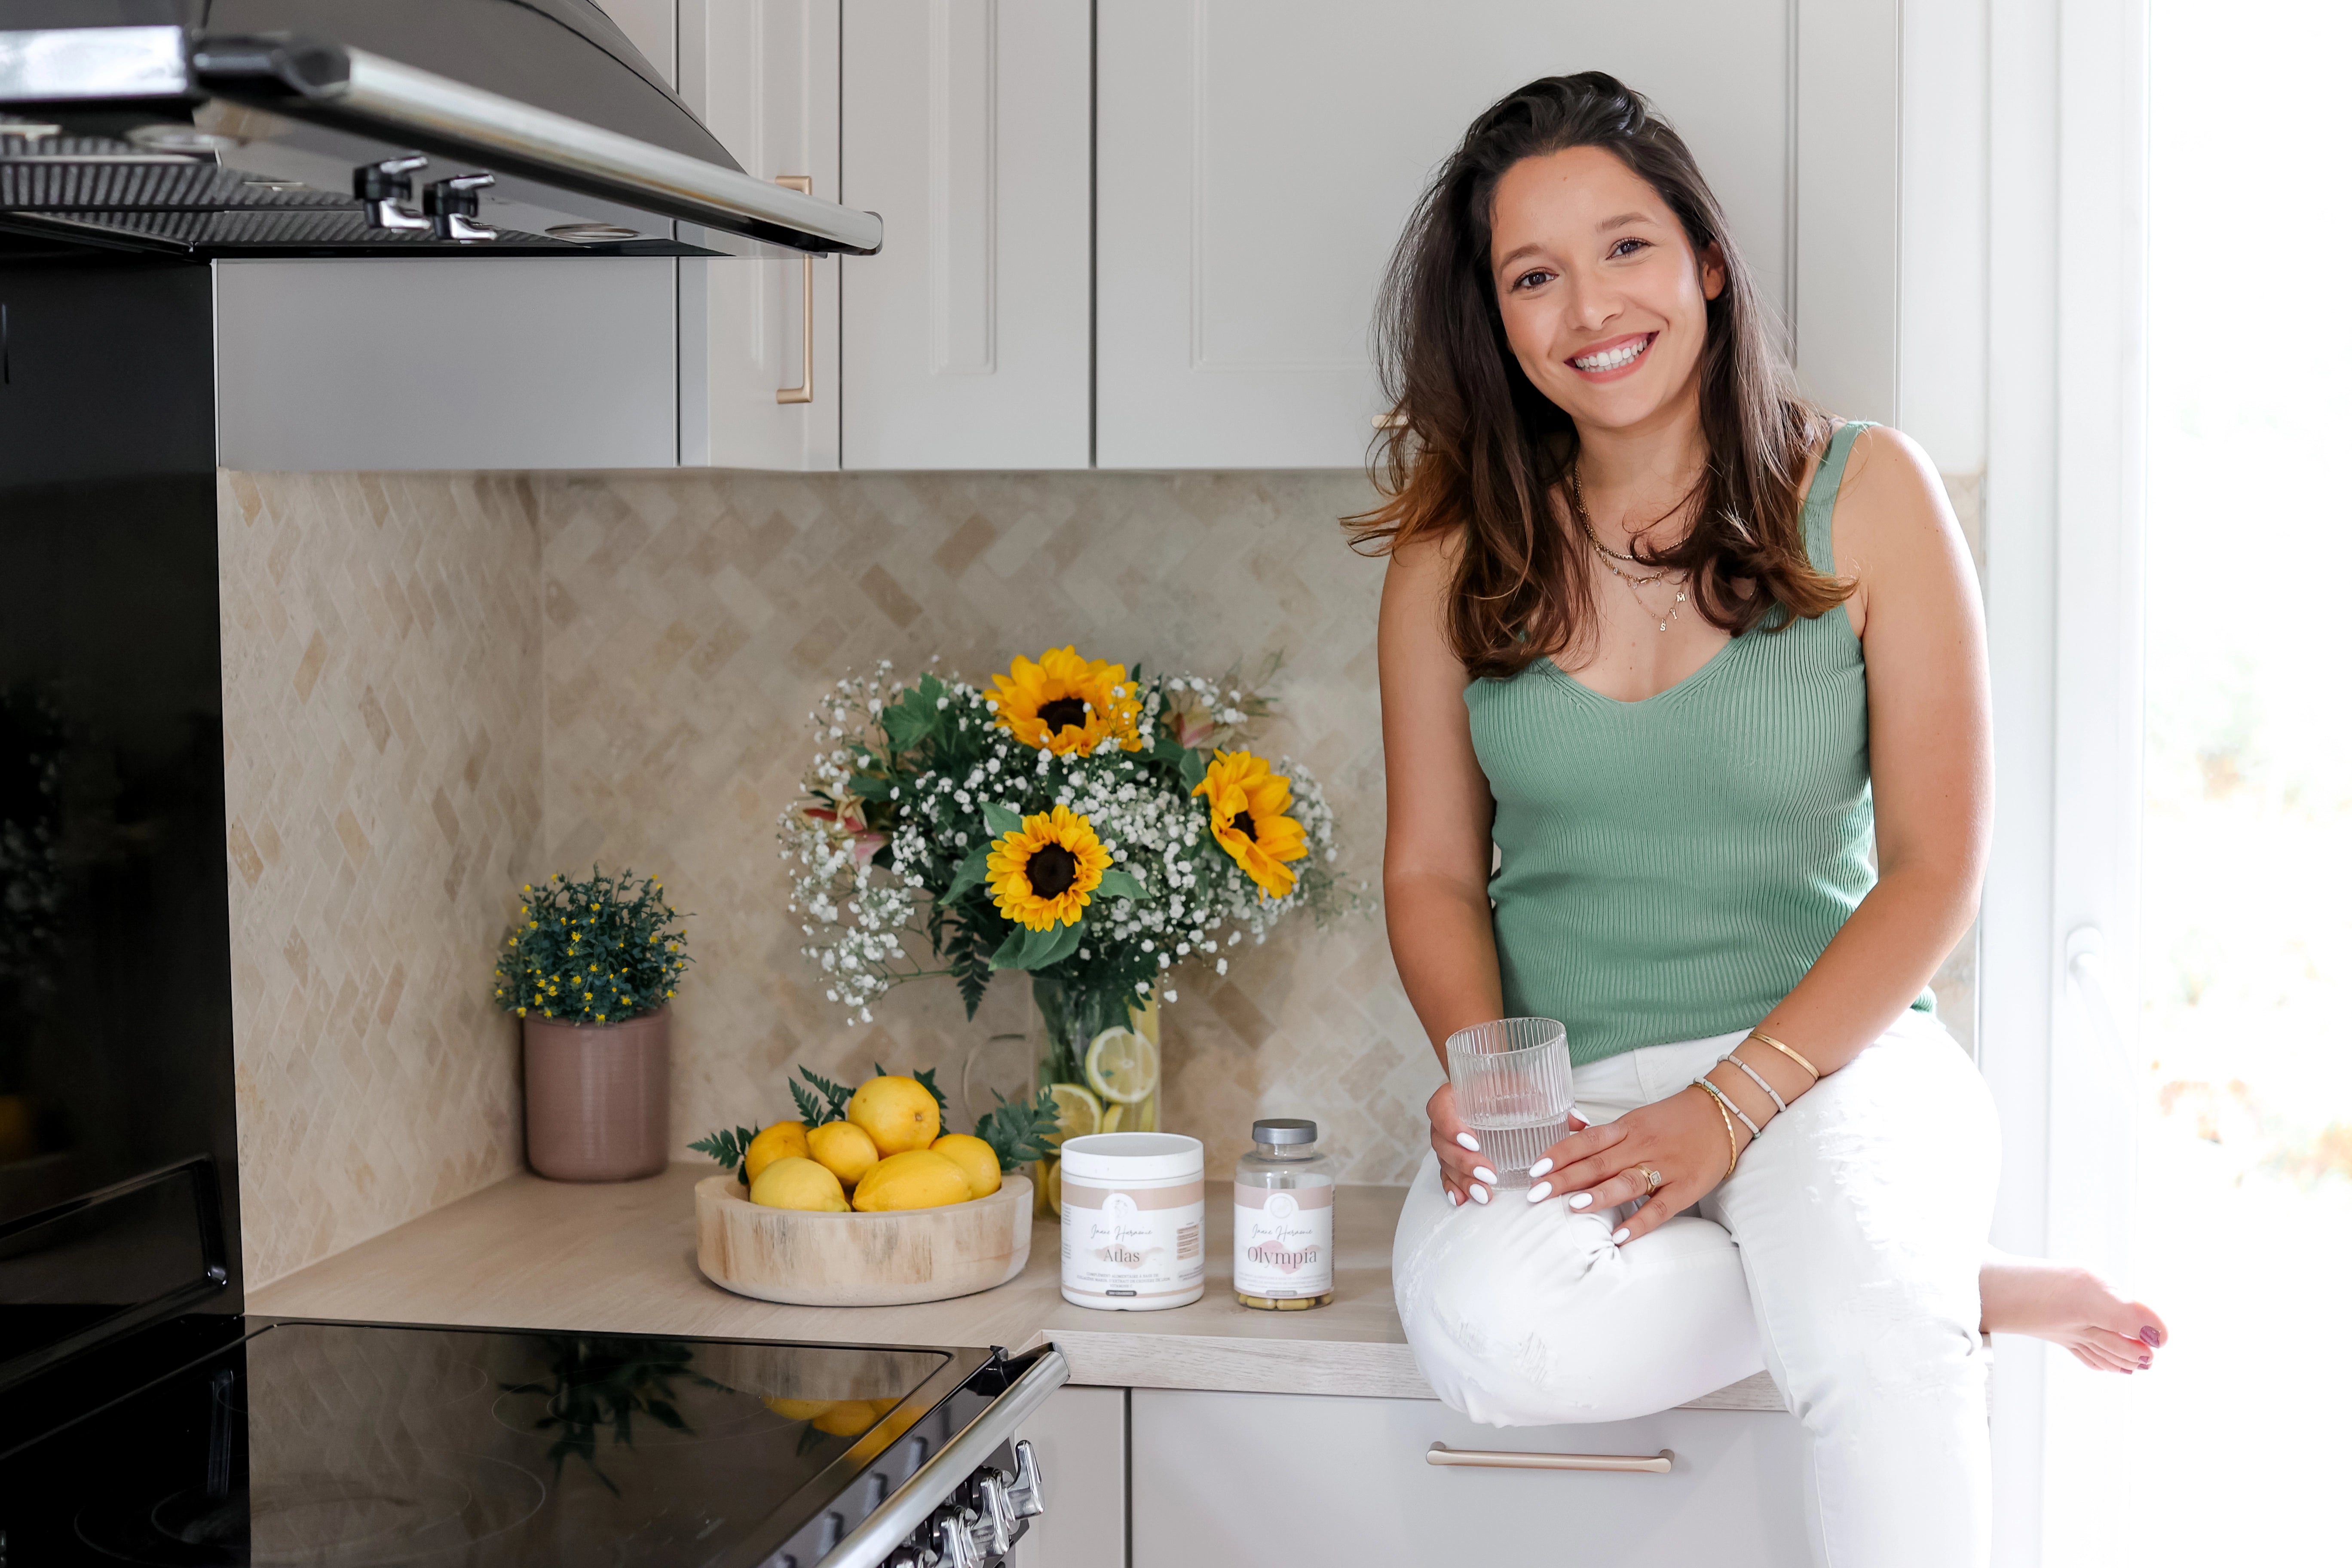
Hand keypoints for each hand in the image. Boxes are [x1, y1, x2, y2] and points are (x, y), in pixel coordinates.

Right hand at [1427, 1081, 1586, 1207]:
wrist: (1491, 1088)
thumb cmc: (1505, 1088)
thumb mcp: (1524, 1088)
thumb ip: (1549, 1103)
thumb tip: (1580, 1122)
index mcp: (1455, 1096)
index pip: (1441, 1110)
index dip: (1452, 1126)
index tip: (1473, 1140)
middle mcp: (1445, 1120)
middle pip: (1442, 1143)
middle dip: (1464, 1162)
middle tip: (1489, 1174)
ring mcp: (1446, 1142)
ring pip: (1444, 1163)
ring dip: (1463, 1180)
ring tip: (1484, 1194)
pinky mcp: (1451, 1159)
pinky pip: (1445, 1175)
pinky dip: (1453, 1188)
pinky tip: (1463, 1200)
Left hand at [1521, 1086, 1742, 1242]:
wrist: (1723, 1113)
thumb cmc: (1673, 1119)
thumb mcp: (1636, 1118)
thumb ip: (1602, 1130)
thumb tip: (1569, 1126)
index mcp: (1626, 1128)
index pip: (1585, 1141)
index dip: (1559, 1154)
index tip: (1534, 1169)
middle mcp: (1641, 1146)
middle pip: (1598, 1163)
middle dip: (1565, 1179)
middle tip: (1537, 1193)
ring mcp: (1664, 1167)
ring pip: (1627, 1182)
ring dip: (1599, 1194)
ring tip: (1574, 1207)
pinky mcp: (1686, 1187)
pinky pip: (1661, 1207)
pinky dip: (1640, 1222)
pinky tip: (1620, 1235)